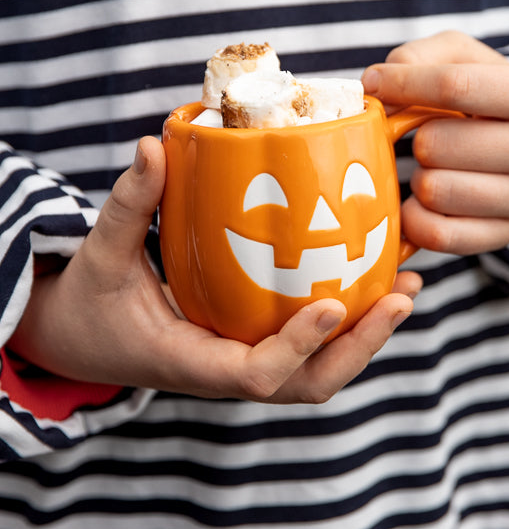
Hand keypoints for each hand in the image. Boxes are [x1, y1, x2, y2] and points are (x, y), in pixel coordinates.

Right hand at [10, 137, 419, 404]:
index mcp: (190, 363)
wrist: (81, 339)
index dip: (297, 347)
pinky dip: (350, 322)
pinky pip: (311, 348)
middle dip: (360, 346)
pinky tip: (380, 278)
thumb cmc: (90, 301)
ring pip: (319, 372)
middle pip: (308, 384)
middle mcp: (227, 373)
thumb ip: (129, 203)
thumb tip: (153, 144)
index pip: (255, 375)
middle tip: (401, 295)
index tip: (331, 303)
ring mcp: (245, 364)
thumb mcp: (103, 253)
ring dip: (367, 336)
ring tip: (408, 285)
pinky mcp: (254, 347)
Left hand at [362, 31, 508, 255]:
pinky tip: (423, 201)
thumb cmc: (481, 94)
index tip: (375, 85)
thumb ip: (415, 57)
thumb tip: (376, 87)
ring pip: (433, 190)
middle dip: (415, 138)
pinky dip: (414, 217)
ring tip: (437, 167)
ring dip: (419, 177)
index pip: (454, 85)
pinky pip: (435, 234)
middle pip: (436, 143)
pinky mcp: (503, 236)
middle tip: (429, 138)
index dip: (402, 84)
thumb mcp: (460, 56)